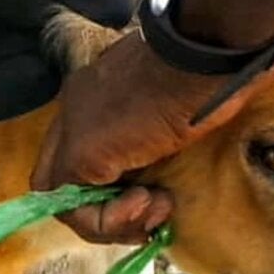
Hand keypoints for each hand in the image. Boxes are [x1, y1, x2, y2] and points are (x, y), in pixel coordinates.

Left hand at [32, 32, 273, 243]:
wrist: (206, 51)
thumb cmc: (209, 70)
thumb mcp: (181, 104)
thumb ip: (158, 131)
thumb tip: (163, 171)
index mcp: (97, 91)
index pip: (77, 151)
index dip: (108, 187)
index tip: (152, 193)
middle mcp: (75, 108)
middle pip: (64, 181)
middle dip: (106, 212)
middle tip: (152, 209)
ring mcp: (74, 130)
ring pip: (65, 200)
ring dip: (113, 222)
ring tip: (155, 206)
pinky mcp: (82, 151)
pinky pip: (75, 209)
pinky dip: (110, 222)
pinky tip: (148, 201)